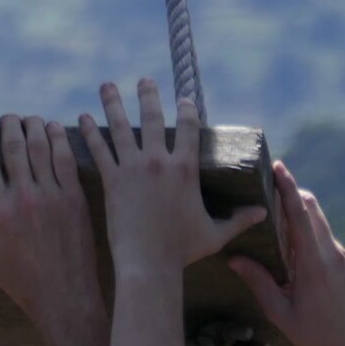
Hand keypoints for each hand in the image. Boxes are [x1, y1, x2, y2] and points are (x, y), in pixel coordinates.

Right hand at [0, 114, 102, 333]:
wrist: (65, 297)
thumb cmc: (23, 282)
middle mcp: (24, 197)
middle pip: (13, 145)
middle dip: (7, 124)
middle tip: (5, 119)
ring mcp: (52, 195)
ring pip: (40, 144)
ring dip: (32, 125)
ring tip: (27, 120)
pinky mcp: (75, 197)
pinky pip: (65, 158)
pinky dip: (58, 138)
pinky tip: (53, 129)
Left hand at [81, 79, 262, 281]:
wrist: (148, 265)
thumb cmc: (182, 252)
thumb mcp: (215, 234)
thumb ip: (238, 220)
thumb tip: (263, 213)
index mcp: (185, 169)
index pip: (188, 128)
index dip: (186, 109)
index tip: (183, 98)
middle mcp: (159, 161)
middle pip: (151, 117)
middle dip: (147, 95)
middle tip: (143, 80)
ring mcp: (133, 168)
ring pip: (120, 127)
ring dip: (112, 103)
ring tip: (106, 85)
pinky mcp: (112, 180)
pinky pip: (98, 149)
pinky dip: (88, 132)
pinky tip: (81, 118)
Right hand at [229, 161, 344, 345]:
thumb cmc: (309, 333)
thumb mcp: (278, 310)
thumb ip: (258, 281)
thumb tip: (233, 257)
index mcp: (315, 264)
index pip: (300, 216)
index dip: (288, 189)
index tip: (278, 167)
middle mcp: (331, 253)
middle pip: (310, 208)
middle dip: (290, 191)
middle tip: (266, 181)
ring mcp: (339, 255)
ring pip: (317, 218)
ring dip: (297, 206)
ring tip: (272, 203)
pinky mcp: (340, 260)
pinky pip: (321, 231)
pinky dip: (304, 222)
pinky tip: (287, 229)